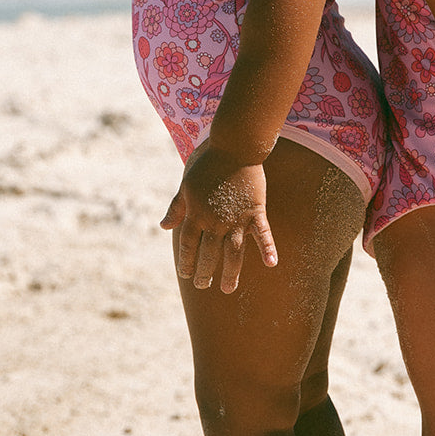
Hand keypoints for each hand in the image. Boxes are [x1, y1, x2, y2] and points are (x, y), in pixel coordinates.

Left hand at [161, 143, 277, 292]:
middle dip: (205, 272)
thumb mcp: (186, 186)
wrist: (234, 146)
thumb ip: (176, 208)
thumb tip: (163, 226)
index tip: (185, 275)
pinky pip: (263, 234)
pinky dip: (268, 248)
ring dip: (230, 272)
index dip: (185, 262)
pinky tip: (271, 264)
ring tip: (227, 288)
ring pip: (233, 252)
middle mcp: (214, 221)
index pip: (187, 245)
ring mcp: (236, 218)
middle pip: (208, 253)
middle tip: (203, 285)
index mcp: (196, 214)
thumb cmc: (207, 164)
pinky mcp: (256, 211)